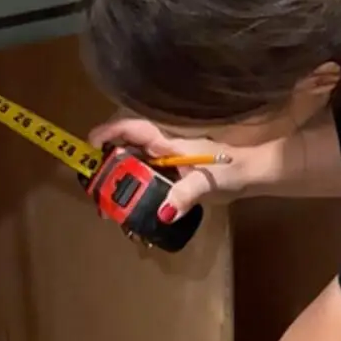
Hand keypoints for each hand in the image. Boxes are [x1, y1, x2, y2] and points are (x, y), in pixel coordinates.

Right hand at [88, 116, 258, 221]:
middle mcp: (163, 147)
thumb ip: (186, 194)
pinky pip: (146, 177)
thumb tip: (165, 213)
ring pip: (134, 162)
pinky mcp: (172, 175)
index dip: (108, 132)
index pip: (131, 128)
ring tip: (107, 201)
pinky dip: (134, 188)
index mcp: (168, 140)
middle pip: (126, 146)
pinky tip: (130, 206)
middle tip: (94, 186)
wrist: (251, 174)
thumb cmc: (231, 170)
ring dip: (118, 177)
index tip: (90, 146)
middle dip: (107, 161)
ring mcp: (167, 160)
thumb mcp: (208, 182)